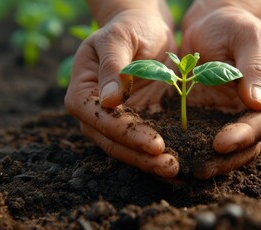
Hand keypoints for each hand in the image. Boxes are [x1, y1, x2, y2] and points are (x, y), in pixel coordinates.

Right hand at [65, 5, 178, 177]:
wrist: (146, 29)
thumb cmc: (129, 27)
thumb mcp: (120, 38)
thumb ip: (114, 66)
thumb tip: (109, 102)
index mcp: (83, 89)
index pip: (98, 118)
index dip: (125, 133)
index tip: (154, 143)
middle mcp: (95, 110)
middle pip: (112, 141)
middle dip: (140, 156)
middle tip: (170, 166)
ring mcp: (115, 119)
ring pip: (127, 148)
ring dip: (149, 162)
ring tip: (175, 170)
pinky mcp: (137, 121)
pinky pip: (144, 142)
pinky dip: (157, 155)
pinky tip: (177, 164)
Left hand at [180, 2, 260, 178]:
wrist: (212, 23)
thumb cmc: (235, 25)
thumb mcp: (248, 37)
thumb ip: (253, 67)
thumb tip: (259, 103)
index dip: (245, 134)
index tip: (221, 142)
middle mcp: (259, 110)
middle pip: (249, 142)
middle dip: (228, 157)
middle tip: (204, 168)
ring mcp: (235, 115)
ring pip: (230, 147)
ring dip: (213, 161)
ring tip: (192, 170)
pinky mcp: (213, 116)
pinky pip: (207, 137)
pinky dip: (197, 148)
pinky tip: (181, 157)